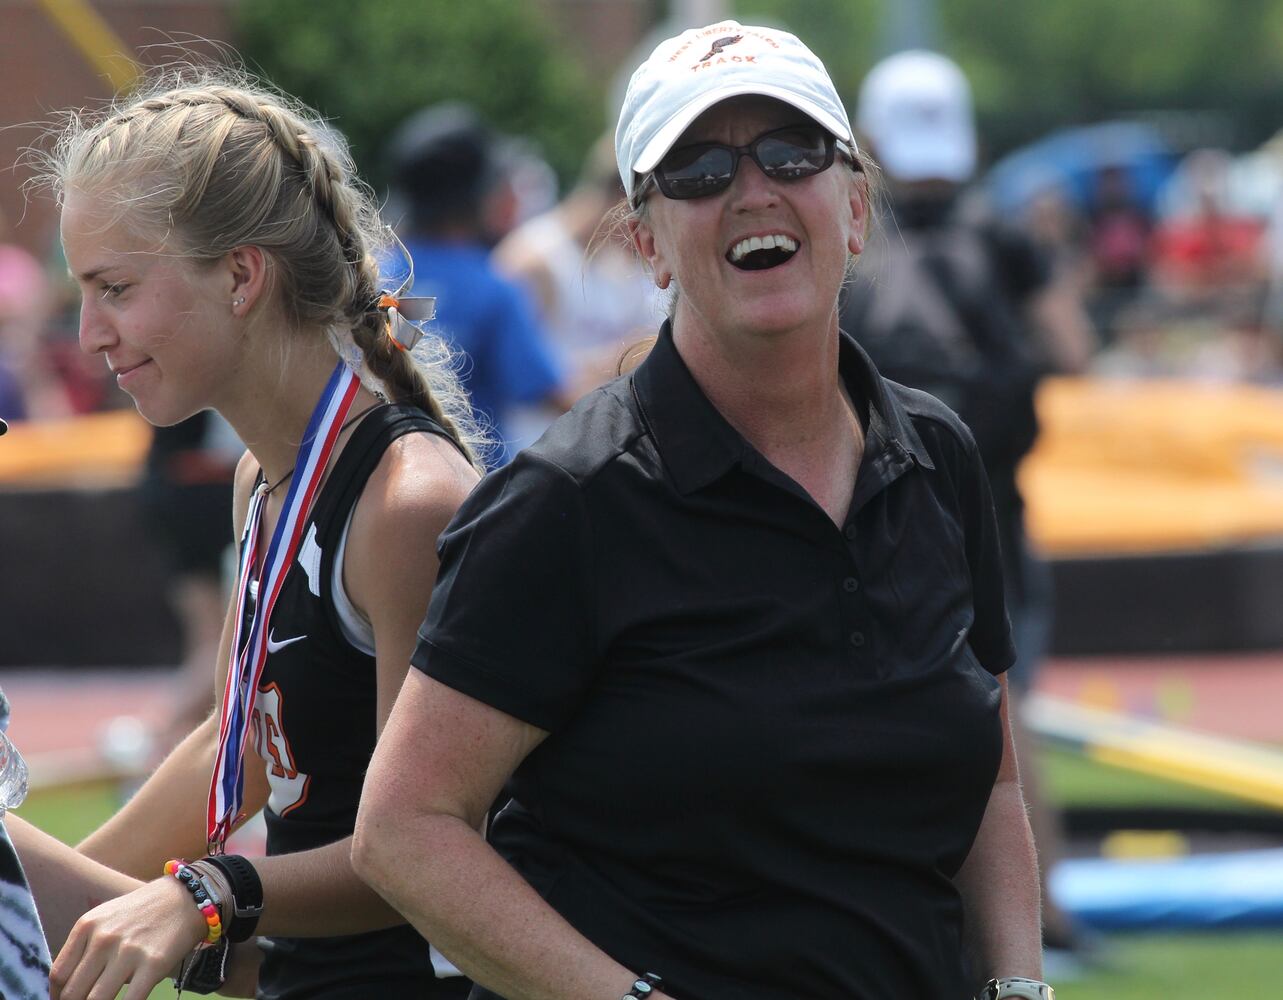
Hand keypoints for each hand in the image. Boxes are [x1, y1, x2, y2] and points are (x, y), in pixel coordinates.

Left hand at [50, 874, 208, 999]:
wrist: (187, 898)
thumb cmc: (143, 912)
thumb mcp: (106, 919)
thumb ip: (85, 949)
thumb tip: (68, 990)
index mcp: (87, 926)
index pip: (58, 975)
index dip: (57, 997)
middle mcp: (104, 938)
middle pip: (73, 993)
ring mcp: (128, 952)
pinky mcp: (153, 964)